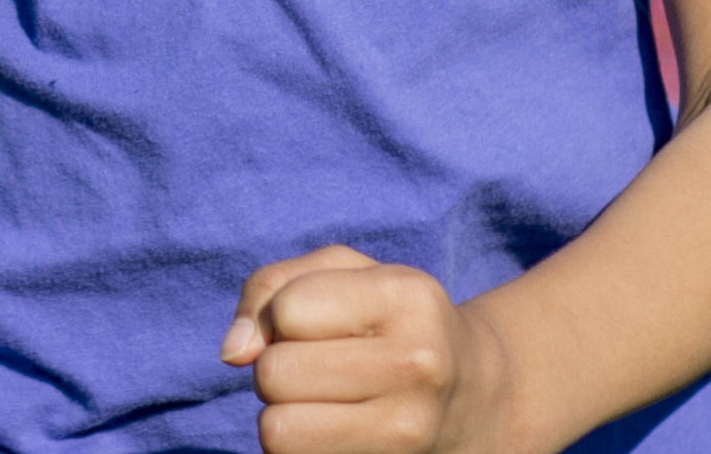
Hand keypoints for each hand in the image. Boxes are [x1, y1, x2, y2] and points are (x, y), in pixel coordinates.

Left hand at [224, 247, 510, 453]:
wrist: (477, 397)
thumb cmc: (391, 322)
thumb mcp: (342, 274)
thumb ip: (270, 289)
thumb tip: (233, 353)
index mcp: (407, 296)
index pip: (286, 312)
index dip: (284, 319)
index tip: (322, 327)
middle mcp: (417, 365)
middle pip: (274, 376)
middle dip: (277, 371)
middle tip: (320, 372)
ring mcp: (411, 433)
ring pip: (278, 433)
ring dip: (283, 418)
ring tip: (324, 405)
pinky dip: (302, 451)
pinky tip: (337, 436)